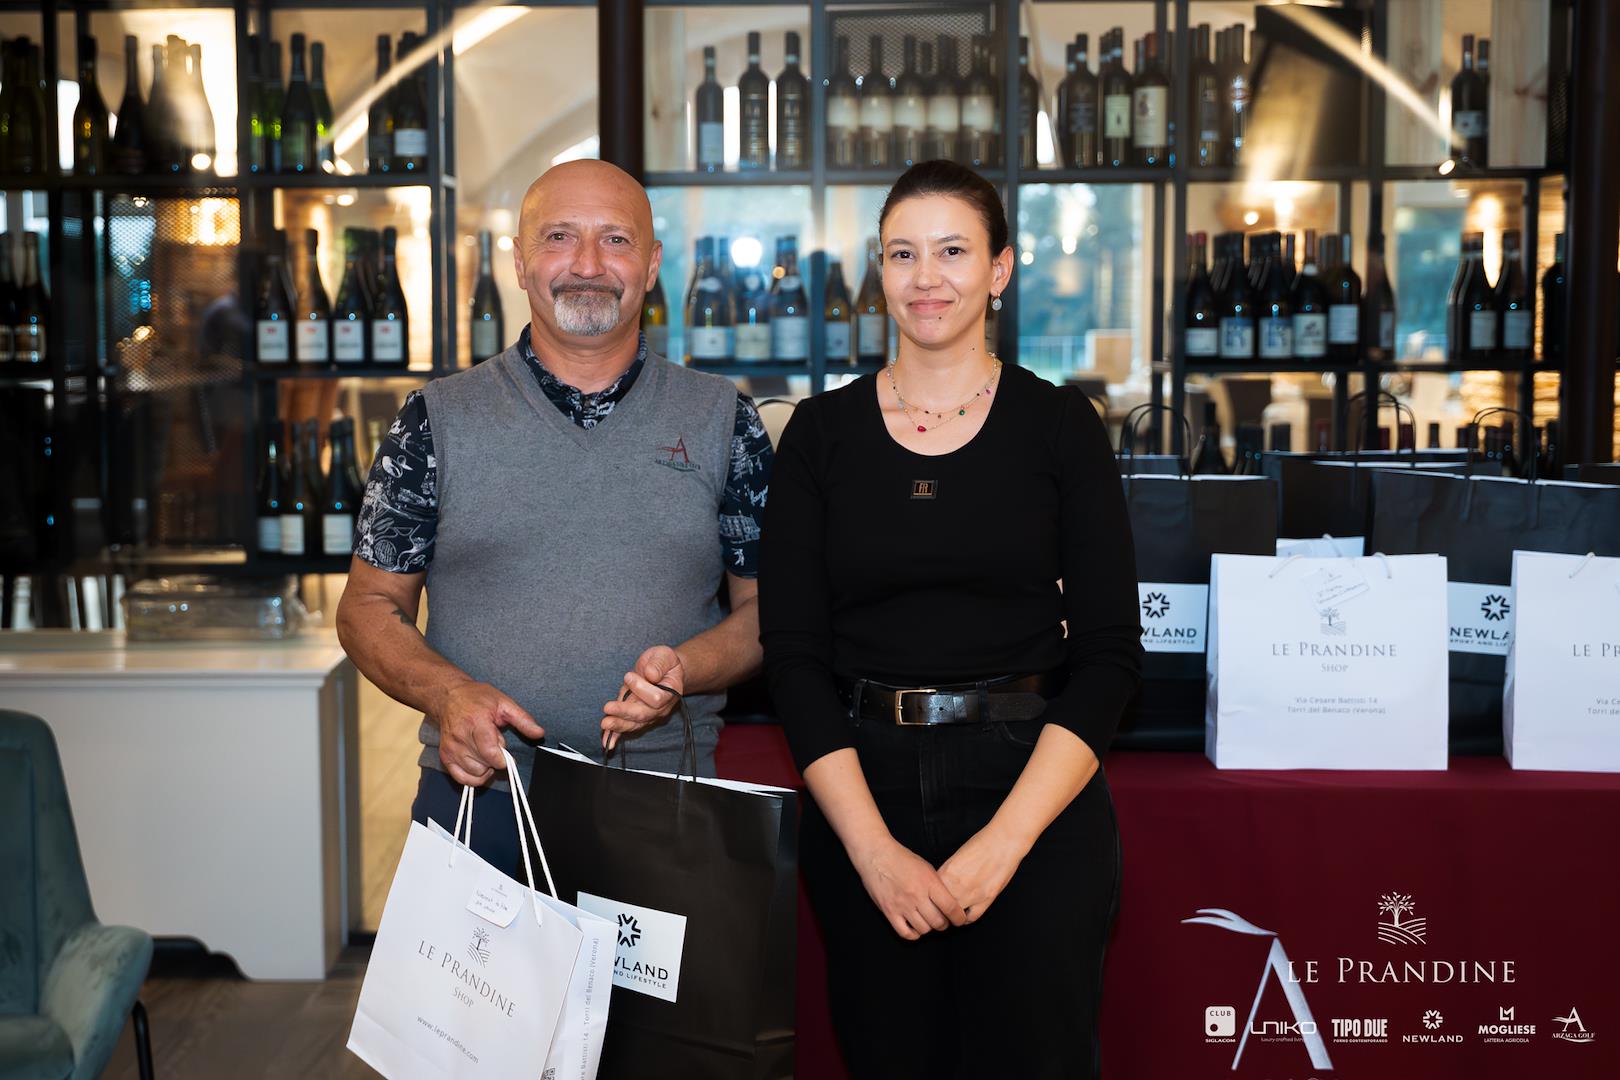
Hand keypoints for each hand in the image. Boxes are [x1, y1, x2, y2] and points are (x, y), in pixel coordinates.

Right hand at [432, 681, 544, 786]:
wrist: (449, 697)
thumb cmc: (477, 698)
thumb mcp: (504, 703)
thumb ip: (523, 720)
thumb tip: (539, 733)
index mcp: (476, 722)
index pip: (491, 753)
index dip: (504, 759)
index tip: (508, 756)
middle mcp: (460, 737)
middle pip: (485, 765)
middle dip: (495, 760)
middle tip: (494, 745)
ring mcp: (451, 748)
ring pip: (475, 773)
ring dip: (485, 767)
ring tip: (485, 751)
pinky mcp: (445, 756)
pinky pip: (462, 778)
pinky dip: (473, 777)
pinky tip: (479, 765)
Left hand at [601, 645, 686, 753]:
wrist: (662, 671)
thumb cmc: (663, 662)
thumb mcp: (664, 655)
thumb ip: (659, 663)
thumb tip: (650, 674)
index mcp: (671, 693)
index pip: (656, 698)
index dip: (641, 688)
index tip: (628, 676)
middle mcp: (661, 708)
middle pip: (643, 715)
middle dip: (624, 712)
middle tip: (608, 708)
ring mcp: (649, 715)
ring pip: (634, 724)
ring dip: (618, 725)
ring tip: (605, 723)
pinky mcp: (636, 717)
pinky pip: (627, 727)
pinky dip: (616, 735)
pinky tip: (607, 743)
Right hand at [850, 836, 967, 940]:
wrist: (876, 855)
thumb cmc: (902, 858)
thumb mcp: (925, 867)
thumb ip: (937, 885)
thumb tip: (948, 902)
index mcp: (929, 882)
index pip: (951, 907)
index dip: (959, 917)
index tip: (960, 920)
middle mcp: (917, 895)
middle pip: (938, 922)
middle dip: (944, 924)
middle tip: (943, 921)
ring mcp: (902, 905)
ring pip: (923, 929)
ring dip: (929, 928)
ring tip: (928, 922)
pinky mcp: (889, 911)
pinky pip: (905, 933)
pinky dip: (913, 934)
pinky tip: (915, 928)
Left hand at [938, 824, 1027, 923]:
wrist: (1003, 842)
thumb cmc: (981, 844)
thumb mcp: (956, 856)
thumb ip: (947, 873)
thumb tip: (942, 884)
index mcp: (947, 873)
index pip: (931, 893)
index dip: (930, 899)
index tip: (931, 901)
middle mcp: (956, 885)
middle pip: (940, 907)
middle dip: (938, 910)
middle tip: (939, 911)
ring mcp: (972, 894)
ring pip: (954, 915)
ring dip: (952, 916)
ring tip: (951, 914)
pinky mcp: (986, 899)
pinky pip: (972, 918)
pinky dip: (966, 919)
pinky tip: (965, 915)